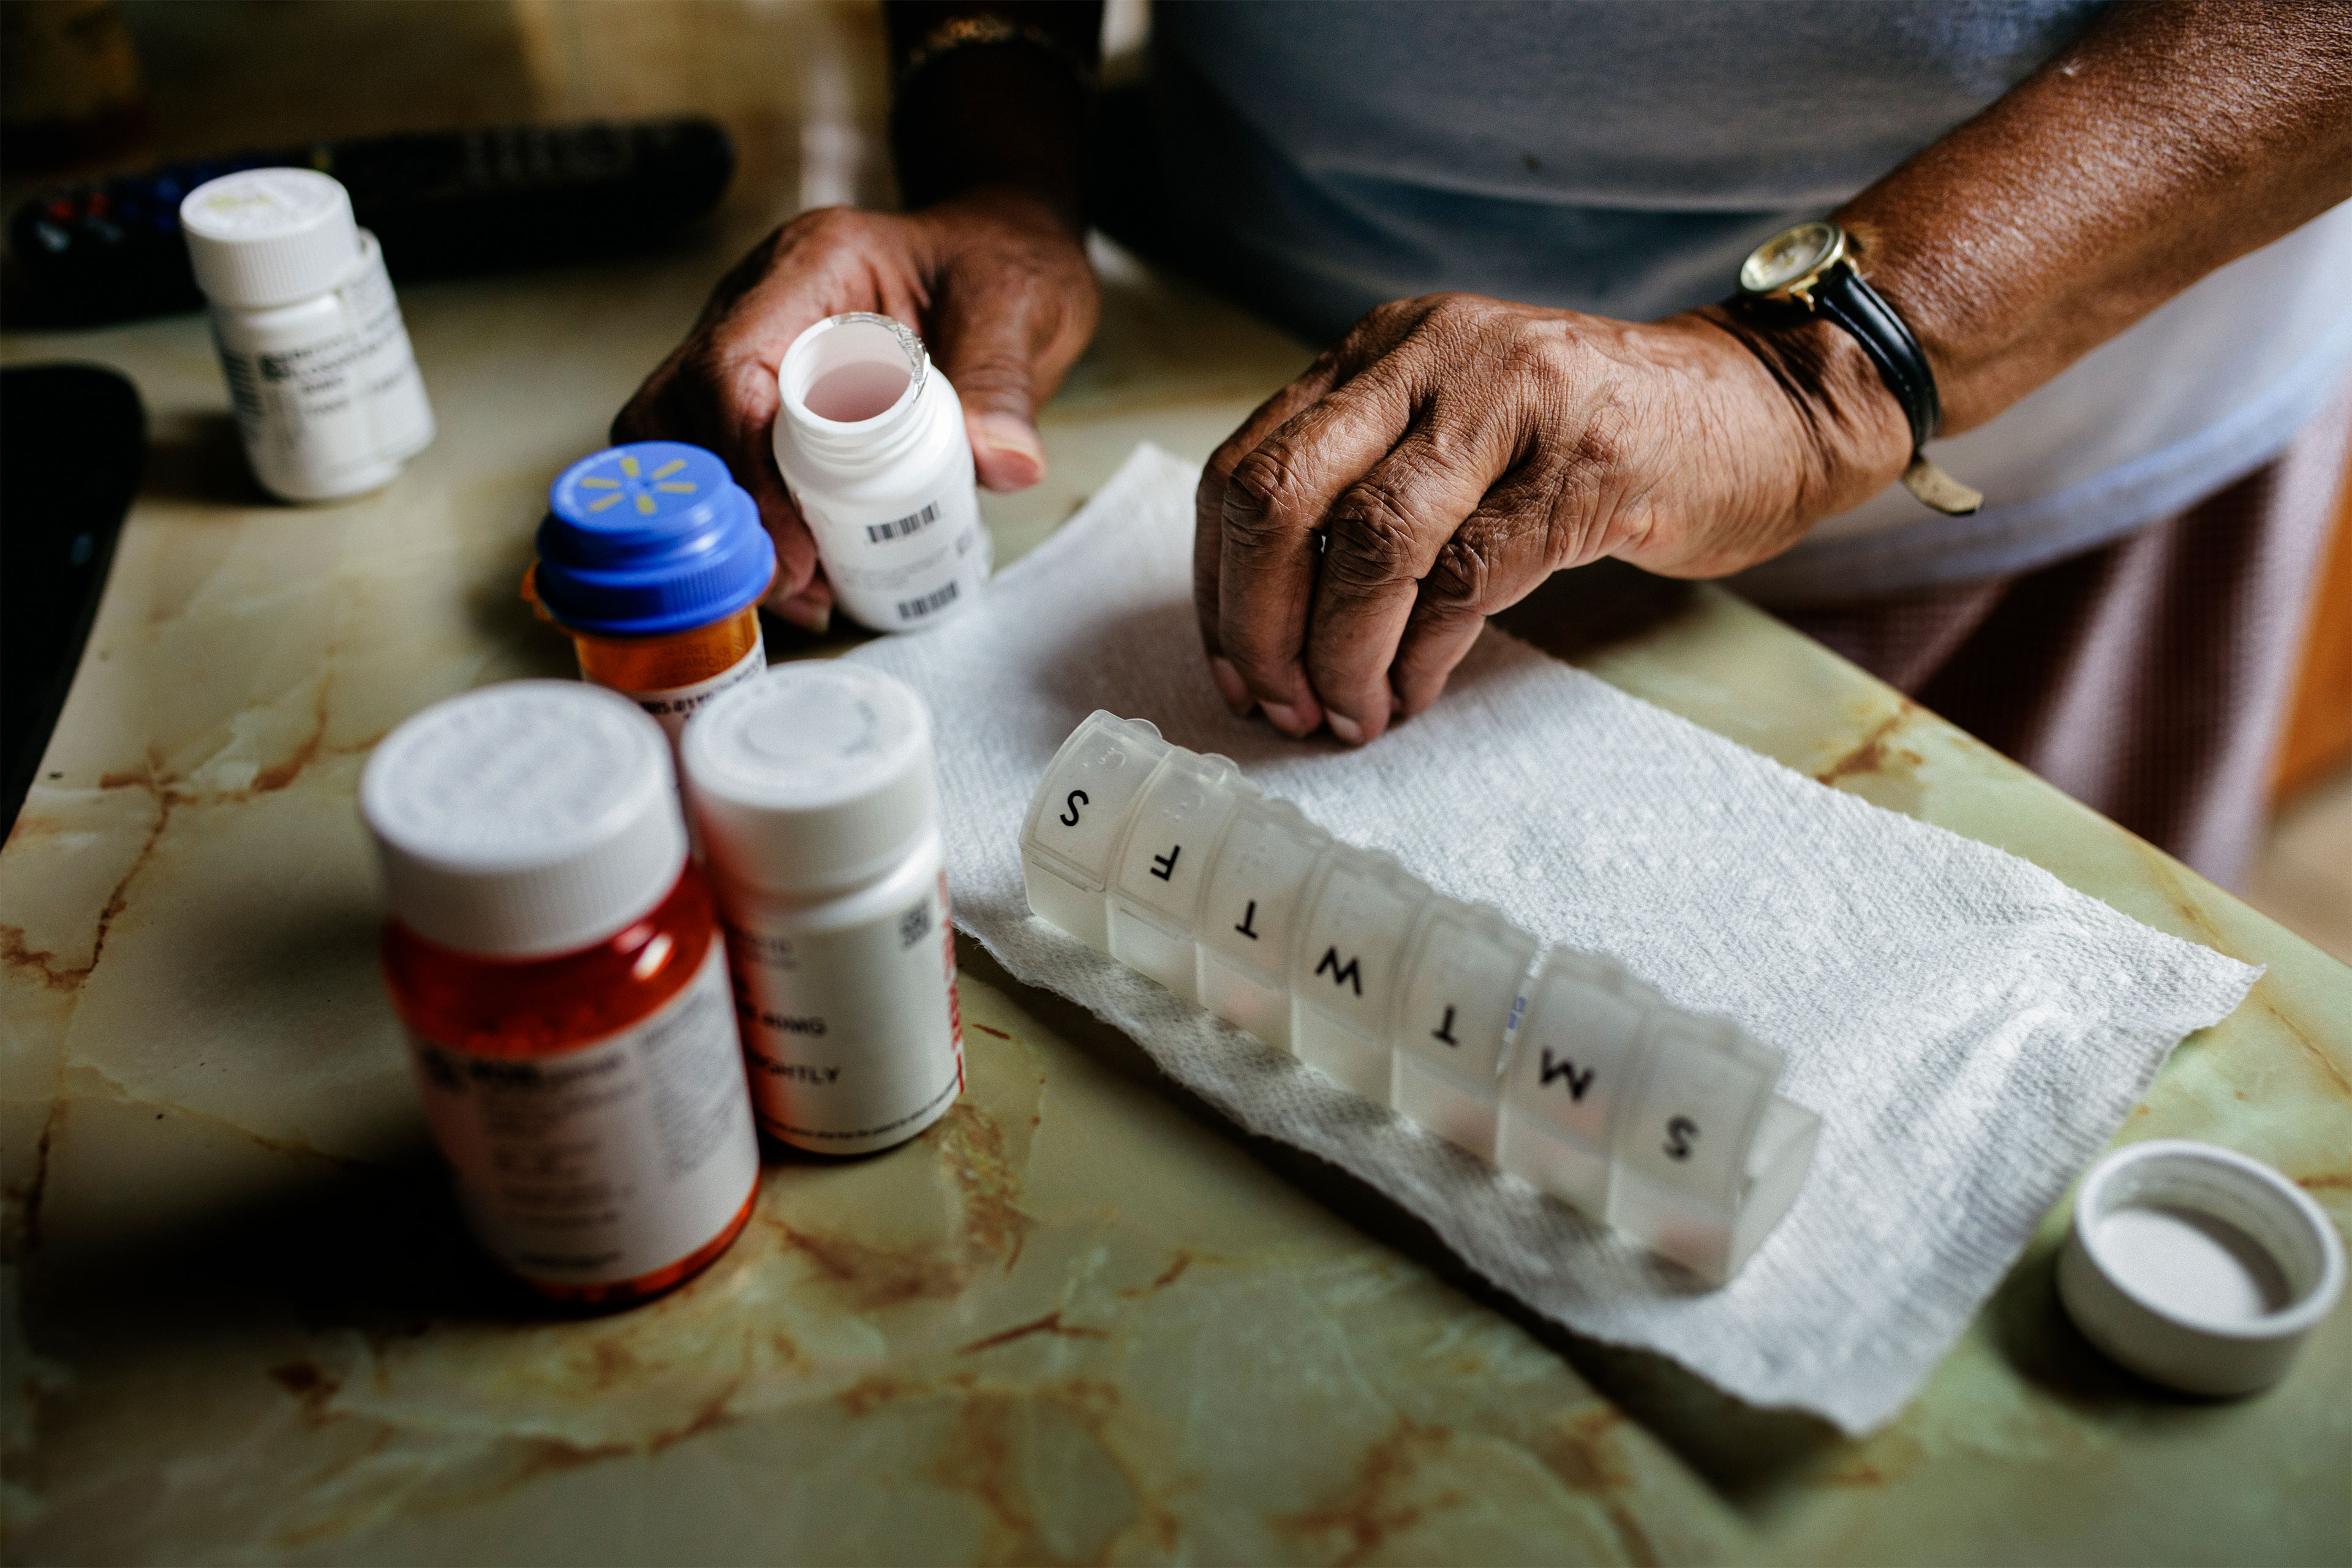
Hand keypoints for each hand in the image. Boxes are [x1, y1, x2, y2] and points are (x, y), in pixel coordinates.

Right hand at [614, 188, 1098, 630]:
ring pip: (681, 442)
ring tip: (803, 590)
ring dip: (728, 524)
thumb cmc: (1000, 266)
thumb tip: (1004, 465)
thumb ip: (1005, 382)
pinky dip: (749, 524)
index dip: (746, 463)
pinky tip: (804, 573)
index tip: (795, 546)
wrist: (1001, 254)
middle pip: (678, 409)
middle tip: (793, 583)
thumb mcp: (1020, 309)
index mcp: (812, 265)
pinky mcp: (762, 395)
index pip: (731, 364)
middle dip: (722, 508)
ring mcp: (751, 348)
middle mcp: (759, 302)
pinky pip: (723, 462)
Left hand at [1193, 293, 1910, 741]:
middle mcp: (1428, 357)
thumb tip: (1269, 627)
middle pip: (1280, 499)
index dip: (1221, 586)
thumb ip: (1367, 488)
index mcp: (1380, 350)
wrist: (1768, 406)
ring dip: (1340, 657)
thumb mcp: (1458, 432)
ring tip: (1348, 716)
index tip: (1235, 670)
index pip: (1247, 468)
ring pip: (1368, 546)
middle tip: (1278, 706)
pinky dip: (1419, 657)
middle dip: (1257, 626)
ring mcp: (1508, 403)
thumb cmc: (1599, 439)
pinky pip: (1464, 580)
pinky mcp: (1583, 466)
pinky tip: (1413, 694)